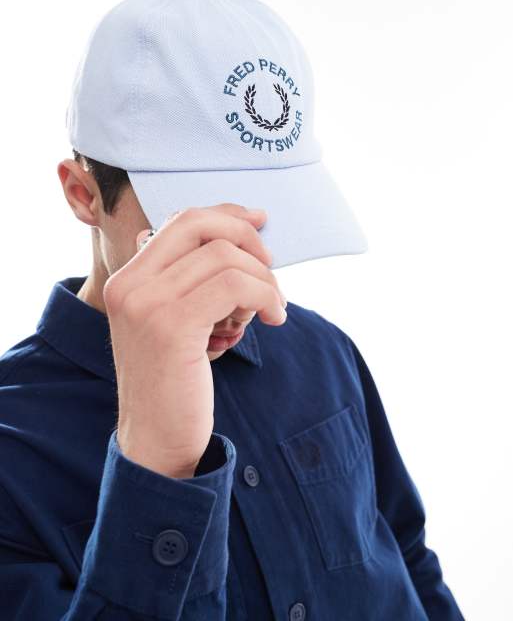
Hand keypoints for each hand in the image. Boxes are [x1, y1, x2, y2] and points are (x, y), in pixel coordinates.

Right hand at [103, 204, 286, 477]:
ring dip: (264, 279)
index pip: (181, 220)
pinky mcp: (173, 326)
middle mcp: (130, 284)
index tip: (259, 221)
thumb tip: (228, 237)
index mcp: (128, 279)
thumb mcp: (171, 322)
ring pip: (225, 256)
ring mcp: (147, 303)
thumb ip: (185, 280)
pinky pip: (235, 285)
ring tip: (273, 307)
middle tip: (271, 267)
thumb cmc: (173, 382)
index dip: (227, 214)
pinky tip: (275, 318)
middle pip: (200, 225)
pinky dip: (266, 295)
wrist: (155, 440)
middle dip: (247, 238)